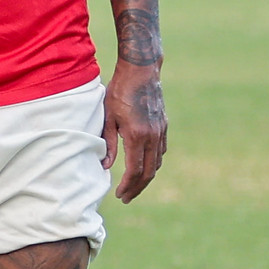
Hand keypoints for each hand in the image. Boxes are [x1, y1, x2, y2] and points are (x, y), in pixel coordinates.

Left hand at [102, 60, 165, 200]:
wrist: (141, 70)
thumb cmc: (119, 91)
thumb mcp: (108, 117)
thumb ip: (109, 143)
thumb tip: (105, 166)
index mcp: (136, 135)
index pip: (134, 170)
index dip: (127, 186)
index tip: (119, 195)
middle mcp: (152, 136)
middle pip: (149, 172)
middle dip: (137, 188)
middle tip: (126, 198)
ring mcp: (160, 131)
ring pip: (157, 163)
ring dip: (146, 178)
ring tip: (134, 186)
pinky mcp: (163, 126)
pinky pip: (160, 151)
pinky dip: (153, 163)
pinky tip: (145, 166)